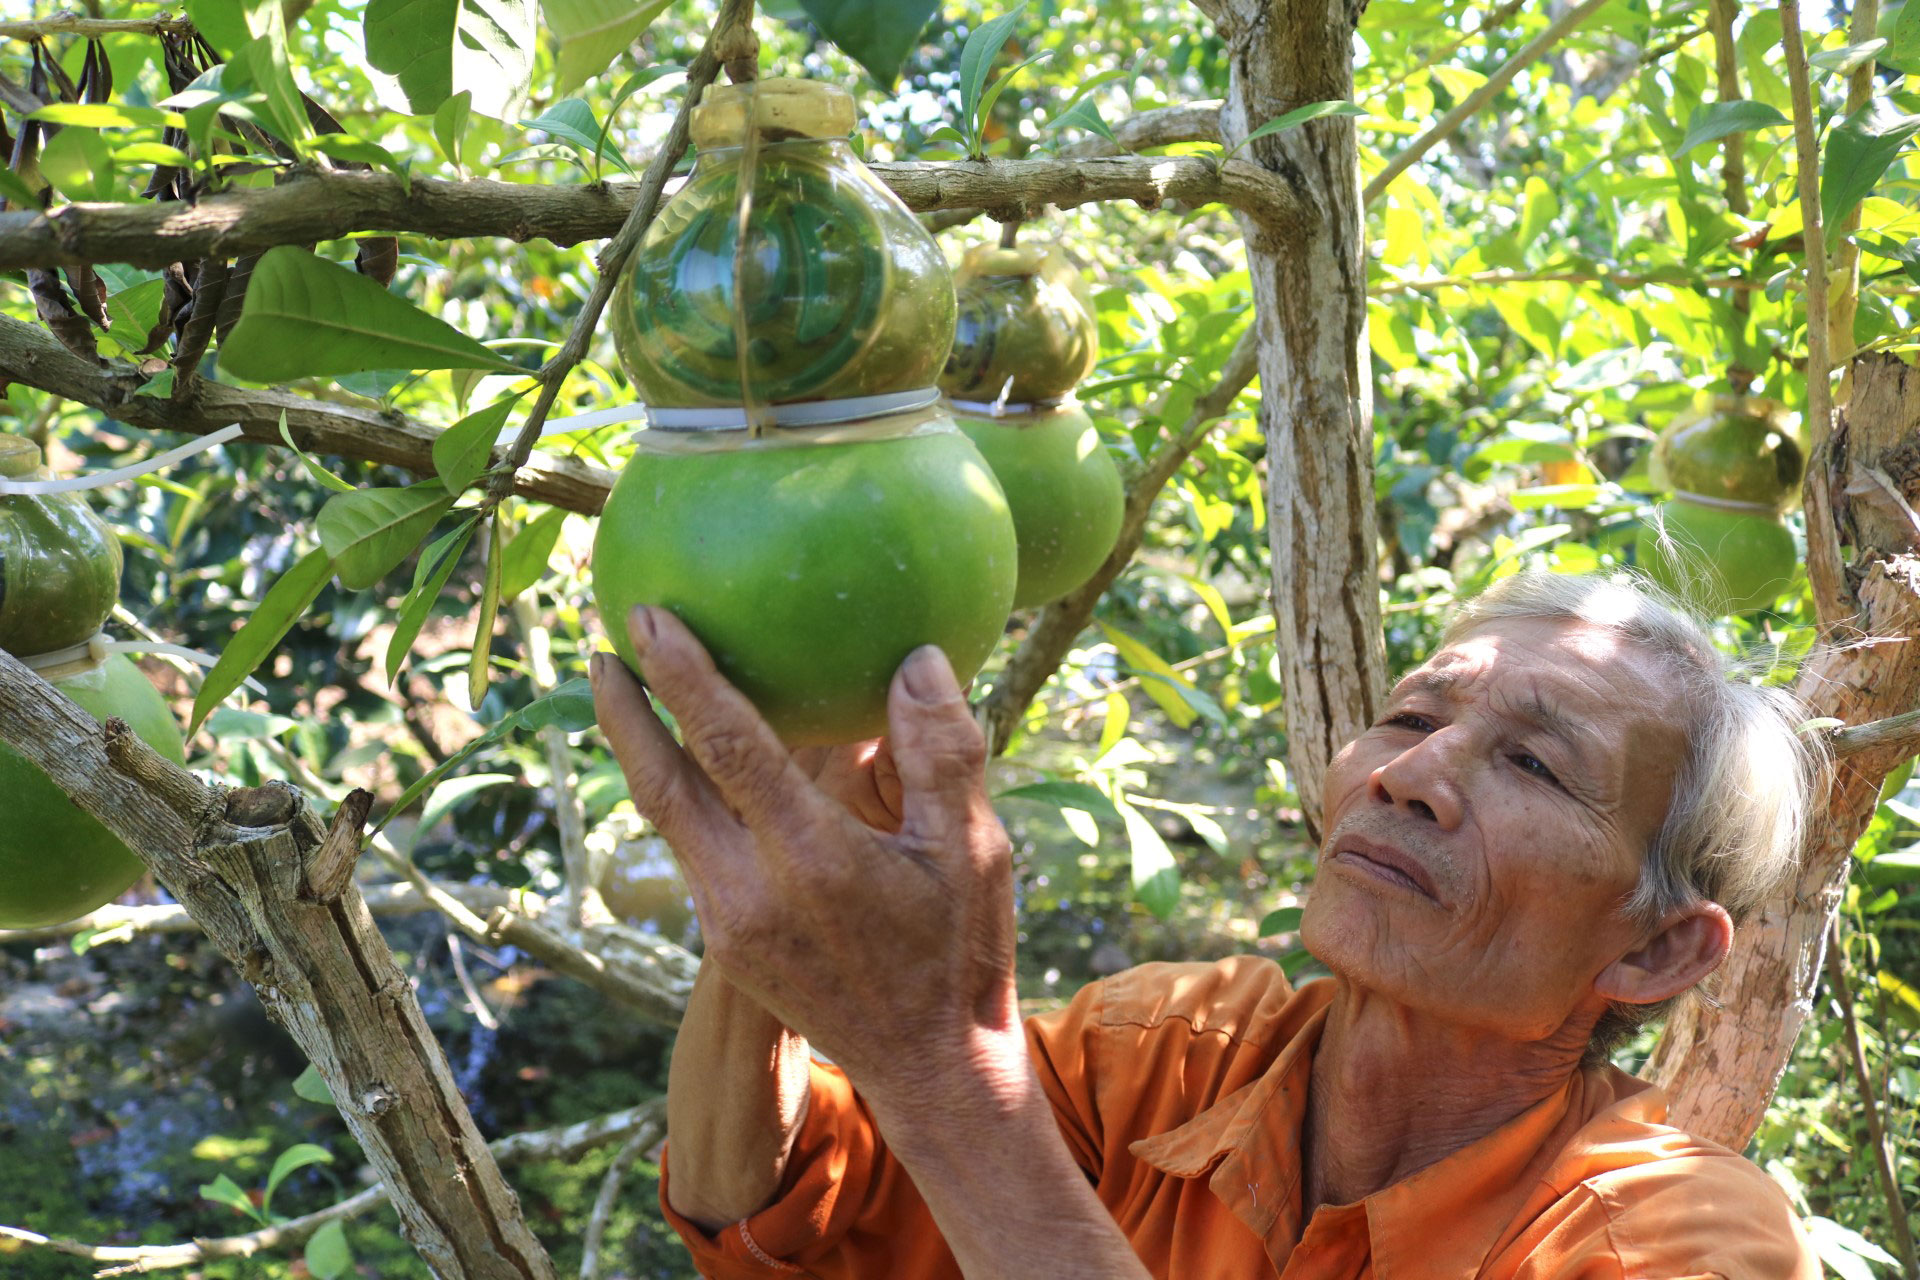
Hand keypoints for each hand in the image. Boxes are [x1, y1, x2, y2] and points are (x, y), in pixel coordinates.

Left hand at [591, 605, 1021, 1100]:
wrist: (929, 1064)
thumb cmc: (961, 949)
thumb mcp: (975, 850)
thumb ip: (944, 752)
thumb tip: (915, 658)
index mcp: (814, 860)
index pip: (728, 746)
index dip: (683, 675)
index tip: (650, 615)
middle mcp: (752, 892)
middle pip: (660, 783)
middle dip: (624, 706)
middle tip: (606, 635)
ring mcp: (727, 923)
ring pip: (663, 817)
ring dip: (637, 747)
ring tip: (620, 682)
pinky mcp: (723, 941)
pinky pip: (686, 846)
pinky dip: (675, 790)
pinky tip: (683, 754)